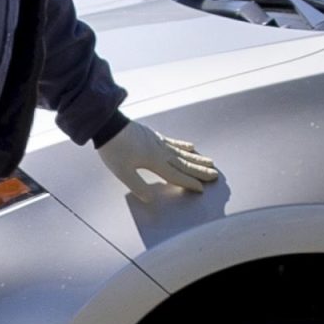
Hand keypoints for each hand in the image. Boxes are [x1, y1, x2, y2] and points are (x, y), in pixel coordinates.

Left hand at [97, 121, 217, 201]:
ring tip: (210, 162)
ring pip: (182, 152)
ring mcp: (158, 142)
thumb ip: (138, 186)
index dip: (188, 183)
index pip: (175, 175)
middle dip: (200, 171)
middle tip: (215, 175)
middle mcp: (161, 151)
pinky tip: (191, 145)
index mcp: (155, 162)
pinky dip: (184, 145)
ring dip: (196, 158)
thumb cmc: (114, 149)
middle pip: (184, 163)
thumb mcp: (122, 172)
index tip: (201, 189)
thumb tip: (150, 199)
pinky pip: (174, 142)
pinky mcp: (153, 135)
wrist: (107, 124)